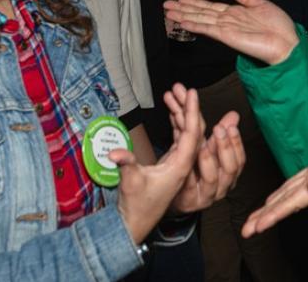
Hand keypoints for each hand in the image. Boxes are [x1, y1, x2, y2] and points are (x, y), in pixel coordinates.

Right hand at [112, 87, 203, 243]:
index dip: (192, 112)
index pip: (192, 135)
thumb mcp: (130, 182)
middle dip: (186, 107)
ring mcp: (179, 162)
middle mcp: (184, 163)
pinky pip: (179, 137)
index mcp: (180, 167)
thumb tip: (115, 153)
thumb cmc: (136, 205)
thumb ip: (126, 166)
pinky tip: (172, 108)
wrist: (135, 221)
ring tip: (173, 91)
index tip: (192, 93)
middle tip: (181, 87)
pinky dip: (176, 122)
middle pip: (192, 130)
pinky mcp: (172, 162)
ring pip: (185, 132)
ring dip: (180, 112)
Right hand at [164, 0, 297, 65]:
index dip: (194, 4)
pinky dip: (195, 25)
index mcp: (234, 14)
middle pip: (200, 14)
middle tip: (165, 5)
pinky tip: (183, 22)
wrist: (287, 43)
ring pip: (200, 20)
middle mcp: (227, 22)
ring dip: (184, 16)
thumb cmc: (278, 27)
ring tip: (168, 12)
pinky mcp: (228, 37)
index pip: (209, 7)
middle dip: (183, 9)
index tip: (180, 0)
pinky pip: (208, 29)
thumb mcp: (261, 4)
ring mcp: (226, 29)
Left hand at [164, 83, 245, 212]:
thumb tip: (233, 116)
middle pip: (230, 170)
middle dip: (225, 147)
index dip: (236, 143)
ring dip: (208, 160)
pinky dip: (189, 173)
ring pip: (212, 179)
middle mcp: (221, 187)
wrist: (171, 194)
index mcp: (227, 175)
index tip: (229, 126)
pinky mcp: (189, 201)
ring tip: (203, 146)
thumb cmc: (191, 172)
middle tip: (218, 130)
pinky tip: (186, 162)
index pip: (239, 160)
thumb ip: (219, 134)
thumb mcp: (206, 149)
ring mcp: (205, 196)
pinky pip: (190, 187)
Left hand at [242, 129, 307, 237]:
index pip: (294, 201)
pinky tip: (279, 198)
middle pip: (289, 202)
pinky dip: (286, 193)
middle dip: (267, 216)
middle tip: (247, 231)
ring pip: (293, 195)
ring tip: (256, 220)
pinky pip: (301, 185)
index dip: (274, 214)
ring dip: (273, 207)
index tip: (256, 227)